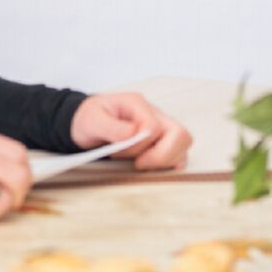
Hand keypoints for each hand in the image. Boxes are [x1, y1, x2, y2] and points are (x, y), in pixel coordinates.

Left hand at [71, 92, 192, 170]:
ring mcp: (161, 126)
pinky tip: (152, 167)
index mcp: (137, 104)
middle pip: (180, 134)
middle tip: (138, 163)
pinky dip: (169, 163)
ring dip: (165, 160)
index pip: (154, 126)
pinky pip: (179, 153)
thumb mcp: (92, 120)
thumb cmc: (90, 119)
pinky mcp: (162, 140)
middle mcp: (154, 113)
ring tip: (141, 164)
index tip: (119, 152)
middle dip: (161, 155)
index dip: (140, 145)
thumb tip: (133, 134)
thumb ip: (111, 126)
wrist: (87, 122)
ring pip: (183, 144)